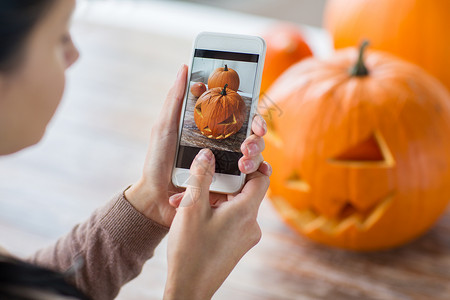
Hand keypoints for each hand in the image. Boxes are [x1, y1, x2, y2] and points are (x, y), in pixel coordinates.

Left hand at [125, 65, 269, 226]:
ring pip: (254, 154)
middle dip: (257, 137)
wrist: (155, 196)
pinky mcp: (228, 184)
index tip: (255, 120)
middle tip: (249, 143)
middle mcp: (223, 144)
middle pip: (251, 134)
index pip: (239, 116)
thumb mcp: (164, 127)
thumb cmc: (158, 160)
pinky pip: (250, 178)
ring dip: (255, 155)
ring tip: (243, 163)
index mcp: (211, 128)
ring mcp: (227, 164)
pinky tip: (252, 174)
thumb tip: (185, 68)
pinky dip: (257, 174)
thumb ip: (175, 99)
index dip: (253, 115)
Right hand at [163, 149, 269, 299]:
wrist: (189, 288)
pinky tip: (191, 216)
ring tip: (184, 201)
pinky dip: (214, 213)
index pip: (261, 178)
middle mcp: (251, 225)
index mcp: (246, 212)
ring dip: (211, 199)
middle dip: (219, 182)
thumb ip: (201, 176)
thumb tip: (208, 155)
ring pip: (233, 206)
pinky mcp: (236, 245)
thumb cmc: (191, 250)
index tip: (235, 157)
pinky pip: (229, 220)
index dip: (250, 164)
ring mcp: (245, 237)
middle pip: (244, 191)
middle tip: (199, 178)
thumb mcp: (192, 207)